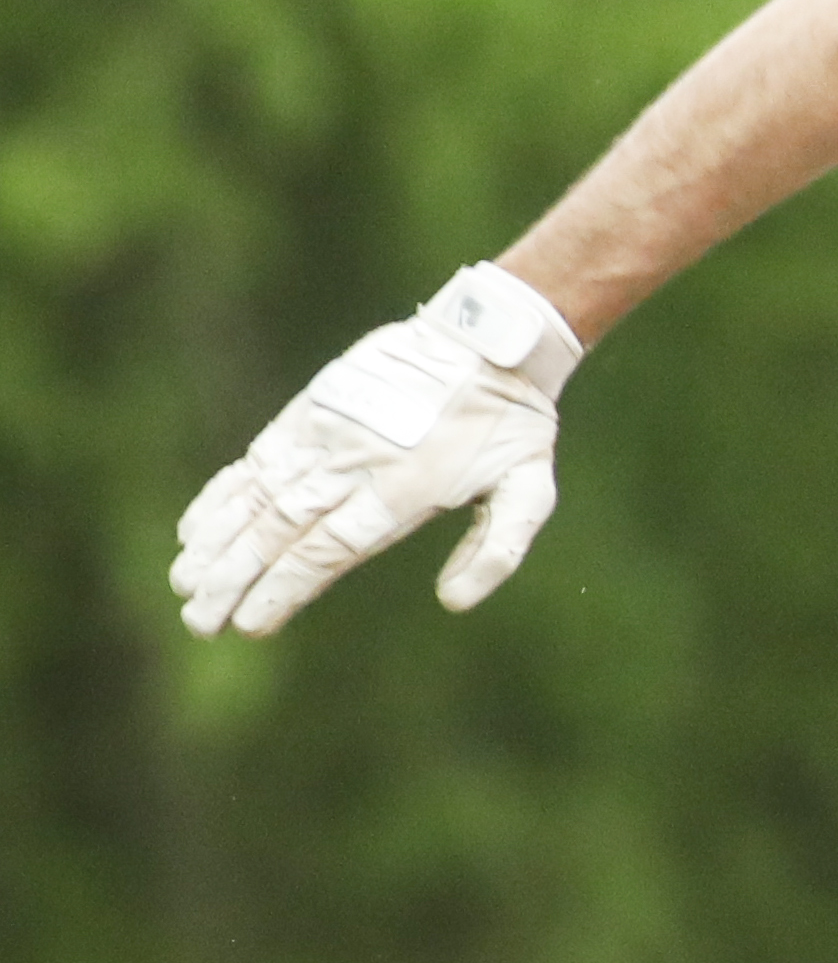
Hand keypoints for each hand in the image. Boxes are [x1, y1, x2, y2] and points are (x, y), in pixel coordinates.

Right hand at [172, 263, 582, 637]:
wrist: (489, 338)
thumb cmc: (513, 424)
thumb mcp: (530, 487)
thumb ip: (498, 548)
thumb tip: (453, 601)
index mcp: (403, 488)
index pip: (328, 548)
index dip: (283, 587)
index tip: (248, 624)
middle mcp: (354, 462)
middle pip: (280, 530)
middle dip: (233, 579)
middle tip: (197, 623)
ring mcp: (326, 433)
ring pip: (258, 496)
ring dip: (215, 543)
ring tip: (182, 583)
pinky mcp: (310, 410)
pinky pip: (256, 458)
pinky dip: (222, 495)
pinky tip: (194, 529)